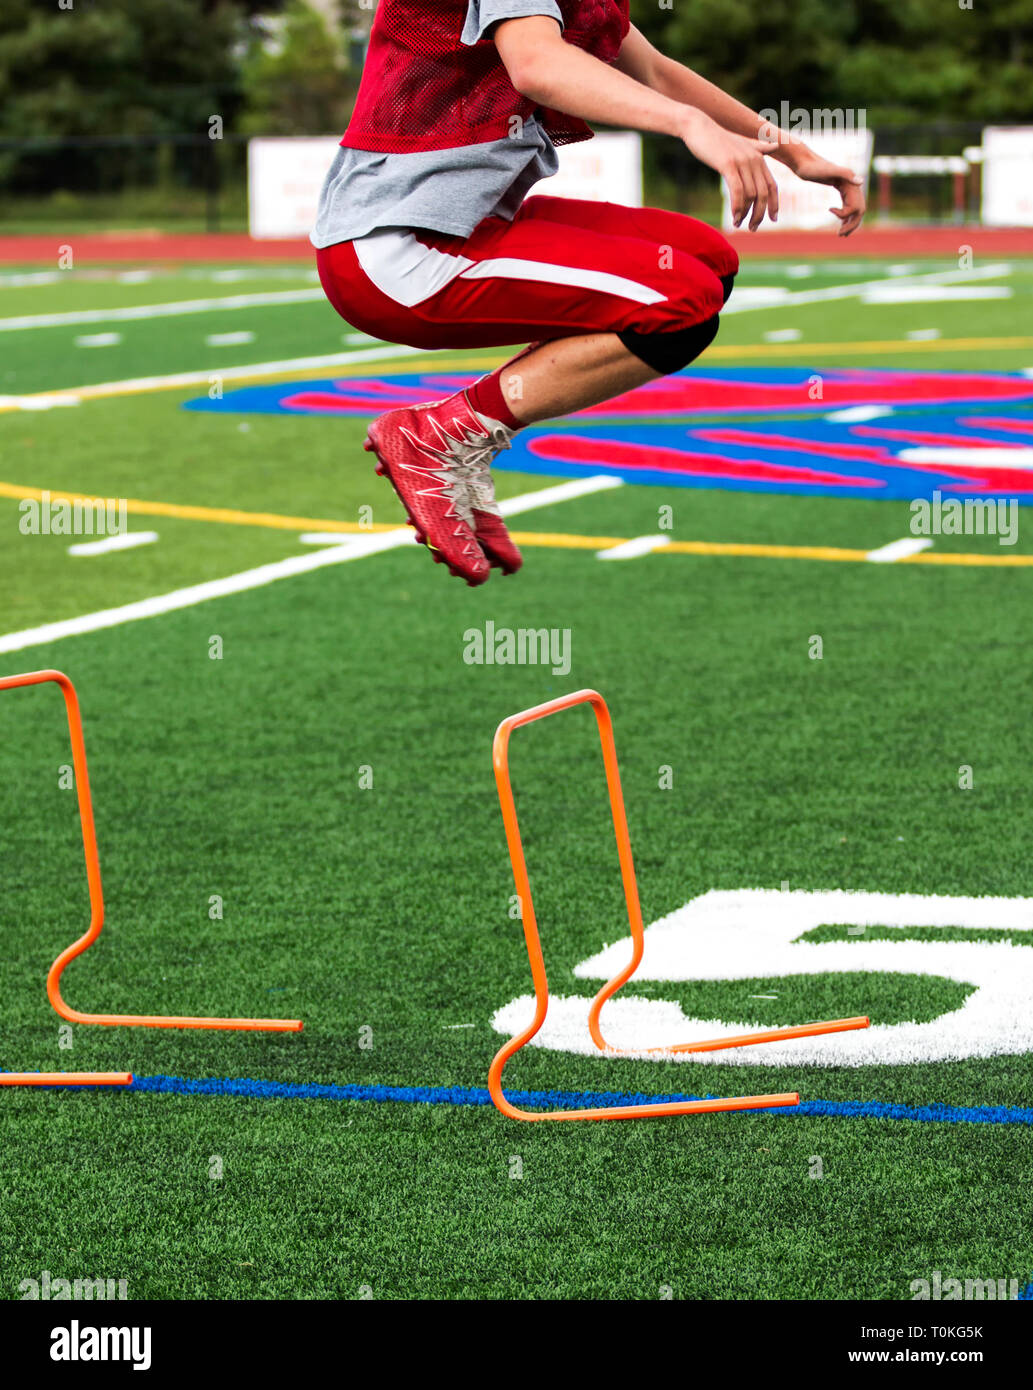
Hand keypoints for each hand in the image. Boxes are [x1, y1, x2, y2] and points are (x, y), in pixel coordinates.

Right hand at [680, 110, 779, 231]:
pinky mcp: (728, 165)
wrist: (699, 127)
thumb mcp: (741, 143)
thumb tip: (774, 146)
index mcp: (759, 157)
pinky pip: (738, 191)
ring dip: (745, 214)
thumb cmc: (717, 138)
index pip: (772, 185)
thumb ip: (758, 147)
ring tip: (738, 224)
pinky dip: (737, 207)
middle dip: (759, 214)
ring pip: (751, 195)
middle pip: (763, 194)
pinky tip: (734, 217)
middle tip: (752, 228)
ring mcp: (742, 162)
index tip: (773, 219)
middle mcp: (754, 159)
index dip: (774, 204)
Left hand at [783, 145, 865, 235]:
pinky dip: (846, 215)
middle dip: (852, 224)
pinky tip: (841, 223)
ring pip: (855, 208)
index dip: (847, 216)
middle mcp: (851, 184)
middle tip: (840, 236)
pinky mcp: (840, 187)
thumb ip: (845, 174)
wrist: (804, 162)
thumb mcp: (827, 171)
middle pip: (859, 210)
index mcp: (851, 182)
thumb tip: (861, 182)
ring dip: (850, 222)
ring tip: (841, 234)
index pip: (857, 206)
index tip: (830, 211)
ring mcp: (846, 186)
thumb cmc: (813, 167)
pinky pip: (848, 204)